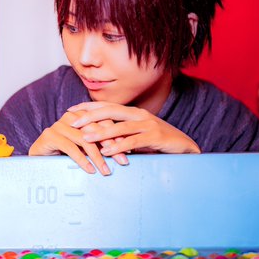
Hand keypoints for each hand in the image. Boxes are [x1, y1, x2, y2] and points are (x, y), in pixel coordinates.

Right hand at [29, 110, 116, 174]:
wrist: (38, 161)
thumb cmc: (64, 155)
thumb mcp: (84, 148)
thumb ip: (99, 145)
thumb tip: (124, 153)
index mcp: (81, 115)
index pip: (103, 122)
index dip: (117, 136)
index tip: (128, 151)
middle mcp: (71, 117)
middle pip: (96, 130)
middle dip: (111, 147)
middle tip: (123, 161)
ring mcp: (59, 125)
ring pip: (85, 139)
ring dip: (98, 157)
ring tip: (106, 170)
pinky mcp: (50, 135)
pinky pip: (70, 148)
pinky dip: (82, 160)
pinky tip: (90, 170)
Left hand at [67, 101, 200, 154]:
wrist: (186, 148)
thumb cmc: (160, 144)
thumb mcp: (139, 137)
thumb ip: (122, 136)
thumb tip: (101, 142)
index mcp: (134, 113)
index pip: (107, 106)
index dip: (89, 107)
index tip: (71, 110)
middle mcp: (140, 115)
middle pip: (110, 111)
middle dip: (90, 116)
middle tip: (73, 121)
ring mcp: (148, 124)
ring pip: (120, 127)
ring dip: (101, 132)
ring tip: (85, 137)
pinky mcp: (156, 136)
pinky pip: (133, 141)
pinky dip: (119, 146)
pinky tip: (107, 152)